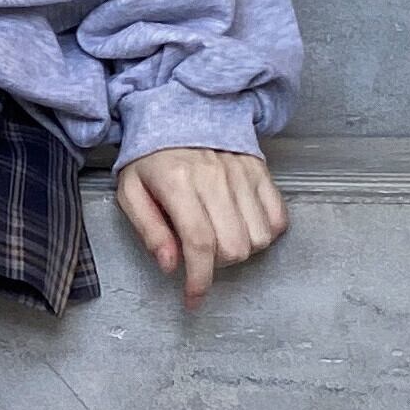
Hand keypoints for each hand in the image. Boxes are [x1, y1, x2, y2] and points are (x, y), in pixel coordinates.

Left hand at [115, 147, 287, 309]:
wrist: (179, 110)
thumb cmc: (150, 156)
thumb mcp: (131, 190)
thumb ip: (149, 230)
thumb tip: (170, 266)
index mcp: (177, 182)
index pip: (199, 243)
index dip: (199, 280)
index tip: (194, 299)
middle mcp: (215, 177)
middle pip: (234, 247)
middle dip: (217, 265)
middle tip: (200, 255)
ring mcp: (242, 173)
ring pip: (259, 238)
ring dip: (240, 250)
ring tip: (219, 237)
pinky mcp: (261, 171)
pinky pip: (278, 218)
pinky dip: (265, 233)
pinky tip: (241, 226)